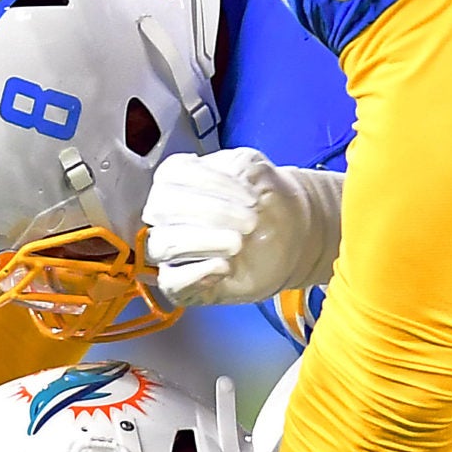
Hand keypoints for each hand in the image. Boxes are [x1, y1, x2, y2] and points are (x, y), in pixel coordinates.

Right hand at [144, 149, 343, 307]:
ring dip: (204, 242)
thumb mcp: (256, 171)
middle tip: (251, 221)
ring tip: (239, 243)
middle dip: (214, 213)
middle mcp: (165, 213)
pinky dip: (196, 274)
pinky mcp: (181, 280)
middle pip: (163, 208)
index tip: (251, 197)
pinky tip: (225, 266)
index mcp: (176, 179)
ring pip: (163, 245)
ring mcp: (171, 248)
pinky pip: (170, 282)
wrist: (288, 235)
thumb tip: (216, 195)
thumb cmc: (265, 200)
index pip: (174, 175)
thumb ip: (236, 170)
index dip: (213, 183)